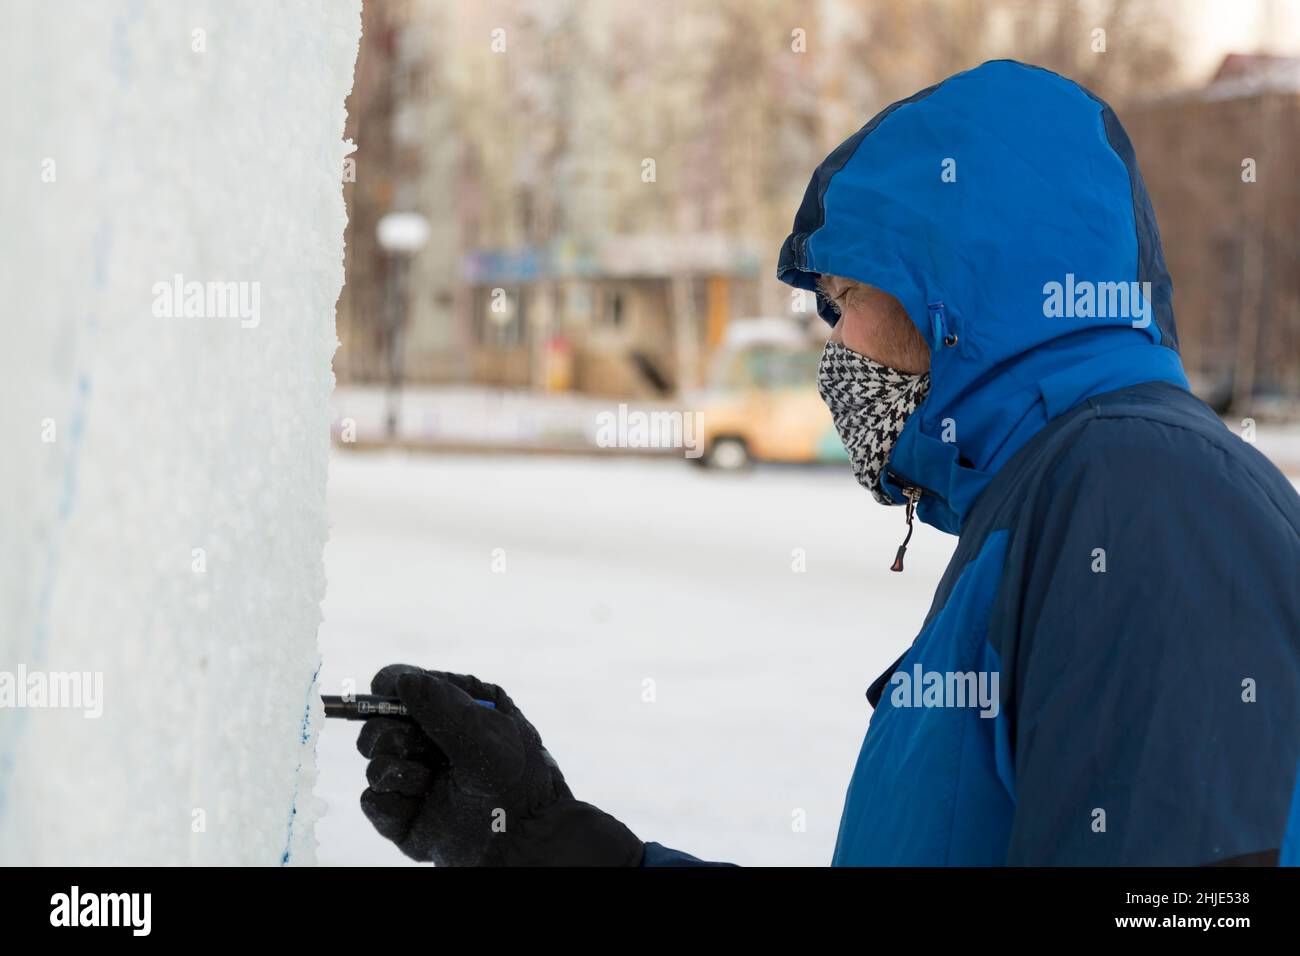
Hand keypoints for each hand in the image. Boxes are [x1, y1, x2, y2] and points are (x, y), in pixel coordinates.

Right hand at [357, 664, 643, 865]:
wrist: (521, 843)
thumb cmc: (516, 783)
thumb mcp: (487, 739)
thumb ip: (445, 709)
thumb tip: (403, 680)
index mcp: (458, 709)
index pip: (408, 685)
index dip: (389, 690)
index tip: (385, 697)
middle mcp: (433, 740)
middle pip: (379, 723)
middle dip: (387, 735)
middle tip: (412, 749)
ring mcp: (417, 777)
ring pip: (374, 761)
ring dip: (395, 772)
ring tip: (426, 784)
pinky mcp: (404, 815)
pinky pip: (373, 801)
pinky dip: (389, 804)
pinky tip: (416, 806)